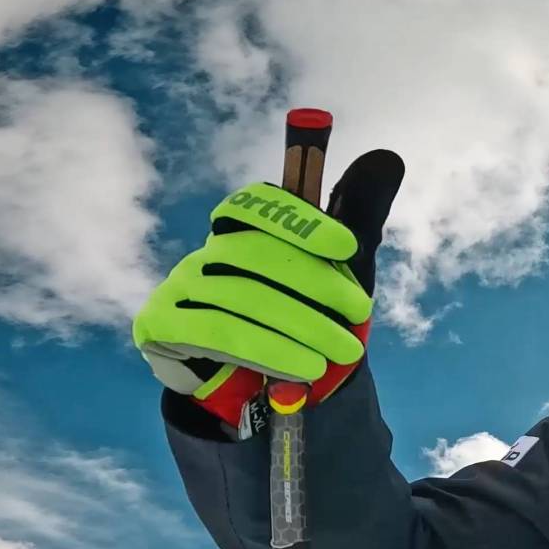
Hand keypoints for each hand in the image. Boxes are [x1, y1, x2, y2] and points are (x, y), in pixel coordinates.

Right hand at [133, 149, 404, 431]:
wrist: (240, 389)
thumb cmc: (290, 323)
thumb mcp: (331, 274)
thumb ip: (356, 220)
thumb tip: (387, 159)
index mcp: (238, 232)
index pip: (257, 205)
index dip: (301, 221)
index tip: (348, 245)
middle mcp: (205, 252)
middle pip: (255, 253)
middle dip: (316, 282)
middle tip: (360, 311)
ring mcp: (179, 286)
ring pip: (243, 298)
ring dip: (301, 326)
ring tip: (344, 351)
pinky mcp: (161, 325)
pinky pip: (218, 333)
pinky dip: (269, 351)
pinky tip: (305, 368)